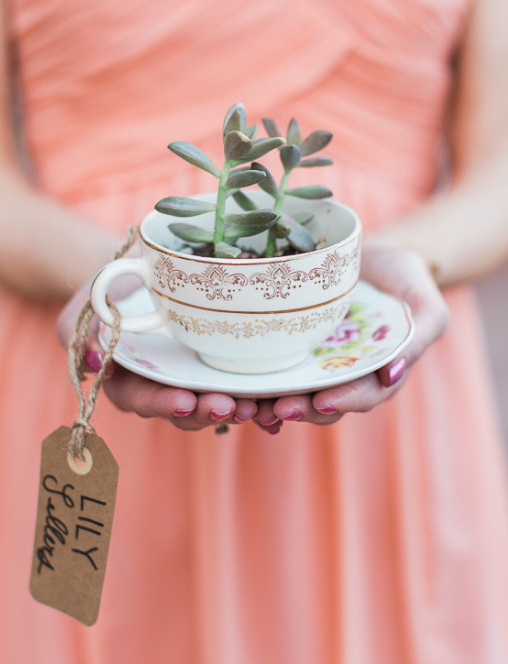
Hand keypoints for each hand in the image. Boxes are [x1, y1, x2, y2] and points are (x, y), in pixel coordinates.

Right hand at [56, 278, 259, 431]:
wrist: (141, 268)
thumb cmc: (110, 286)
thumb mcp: (87, 302)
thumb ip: (80, 330)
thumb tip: (95, 361)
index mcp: (128, 380)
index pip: (142, 400)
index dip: (164, 405)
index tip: (185, 401)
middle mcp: (164, 386)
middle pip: (186, 409)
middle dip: (209, 411)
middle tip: (232, 407)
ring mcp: (194, 378)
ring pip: (217, 402)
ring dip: (239, 408)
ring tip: (261, 406)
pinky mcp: (221, 366)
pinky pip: (240, 385)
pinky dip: (261, 397)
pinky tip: (283, 400)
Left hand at [269, 237, 448, 424]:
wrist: (373, 255)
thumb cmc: (405, 280)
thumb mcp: (426, 306)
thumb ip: (418, 339)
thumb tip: (391, 375)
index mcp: (377, 375)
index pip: (362, 396)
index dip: (343, 401)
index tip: (322, 401)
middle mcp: (343, 376)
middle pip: (321, 403)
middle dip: (300, 409)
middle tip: (277, 408)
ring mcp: (315, 364)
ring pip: (293, 393)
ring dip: (272, 403)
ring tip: (251, 405)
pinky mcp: (292, 347)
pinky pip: (273, 371)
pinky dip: (256, 384)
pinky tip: (237, 389)